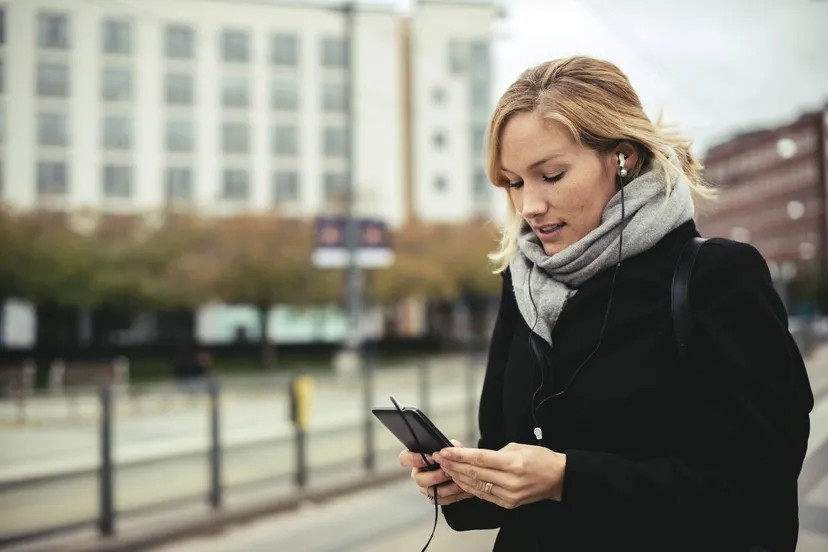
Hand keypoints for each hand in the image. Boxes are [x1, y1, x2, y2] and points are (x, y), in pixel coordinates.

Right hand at [398, 440, 473, 505]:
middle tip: (447, 472)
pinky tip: (460, 488)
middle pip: (418, 479)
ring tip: (458, 481)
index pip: (404, 458)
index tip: (432, 458)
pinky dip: (451, 495)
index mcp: (418, 459)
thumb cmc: (454, 457)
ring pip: (430, 491)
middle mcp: (418, 474)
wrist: (465, 471)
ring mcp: (425, 488)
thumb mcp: (454, 447)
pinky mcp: (434, 498)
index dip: (414, 459)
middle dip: (434, 476)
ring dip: (446, 487)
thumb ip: (449, 447)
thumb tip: (443, 451)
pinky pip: (439, 499)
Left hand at [432, 442, 565, 509]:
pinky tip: (460, 479)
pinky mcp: (507, 503)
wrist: (557, 478)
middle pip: (474, 473)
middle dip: (453, 465)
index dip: (458, 455)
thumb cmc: (539, 458)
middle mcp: (509, 481)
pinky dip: (469, 487)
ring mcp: (508, 494)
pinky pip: (483, 494)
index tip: (444, 451)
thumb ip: (493, 453)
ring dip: (458, 476)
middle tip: (440, 458)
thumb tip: (473, 457)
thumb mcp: (516, 447)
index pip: (479, 458)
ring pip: (476, 485)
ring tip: (446, 468)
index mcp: (512, 463)